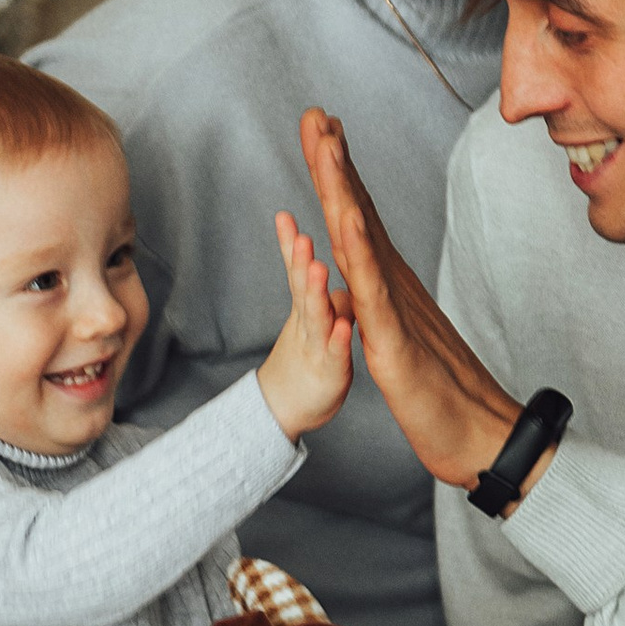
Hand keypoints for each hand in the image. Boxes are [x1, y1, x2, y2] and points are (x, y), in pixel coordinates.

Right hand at [257, 208, 355, 438]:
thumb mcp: (307, 317)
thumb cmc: (302, 359)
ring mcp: (317, 347)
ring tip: (318, 268)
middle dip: (301, 262)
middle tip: (301, 236)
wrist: (282, 408)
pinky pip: (335, 354)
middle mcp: (308, 323)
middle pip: (303, 288)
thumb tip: (322, 261)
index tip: (284, 216)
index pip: (297, 271)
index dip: (292, 246)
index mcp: (306, 308)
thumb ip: (311, 288)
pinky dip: (338, 340)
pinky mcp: (331, 373)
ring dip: (316, 293)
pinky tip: (342, 326)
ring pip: (316, 317)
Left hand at [299, 109, 528, 493]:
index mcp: (389, 285)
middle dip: (333, 161)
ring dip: (342, 189)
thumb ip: (384, 304)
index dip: (338, 173)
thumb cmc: (445, 393)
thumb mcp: (400, 338)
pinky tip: (347, 220)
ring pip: (362, 240)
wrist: (483, 438)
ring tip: (325, 145)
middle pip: (357, 213)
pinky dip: (358, 253)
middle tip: (315, 114)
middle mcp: (393, 286)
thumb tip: (367, 281)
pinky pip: (373, 293)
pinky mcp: (394, 342)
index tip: (323, 129)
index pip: (358, 218)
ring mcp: (395, 310)